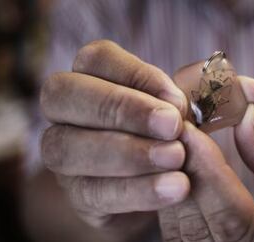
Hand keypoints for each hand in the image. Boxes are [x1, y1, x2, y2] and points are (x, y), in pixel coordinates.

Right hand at [40, 40, 189, 233]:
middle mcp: (68, 112)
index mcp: (95, 78)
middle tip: (171, 126)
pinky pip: (91, 192)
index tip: (177, 101)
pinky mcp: (78, 195)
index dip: (137, 75)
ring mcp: (66, 154)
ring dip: (127, 153)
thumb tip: (186, 93)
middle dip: (120, 108)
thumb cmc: (179, 137)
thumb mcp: (189, 112)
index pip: (96, 59)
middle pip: (63, 93)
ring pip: (66, 147)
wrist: (179, 188)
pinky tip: (172, 188)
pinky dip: (136, 190)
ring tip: (176, 158)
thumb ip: (186, 99)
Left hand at [159, 76, 253, 241]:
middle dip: (181, 166)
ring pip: (176, 222)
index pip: (233, 222)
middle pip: (193, 222)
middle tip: (174, 117)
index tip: (192, 129)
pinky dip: (171, 184)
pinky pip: (174, 222)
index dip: (209, 174)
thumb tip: (248, 119)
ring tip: (173, 128)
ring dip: (170, 172)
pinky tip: (176, 153)